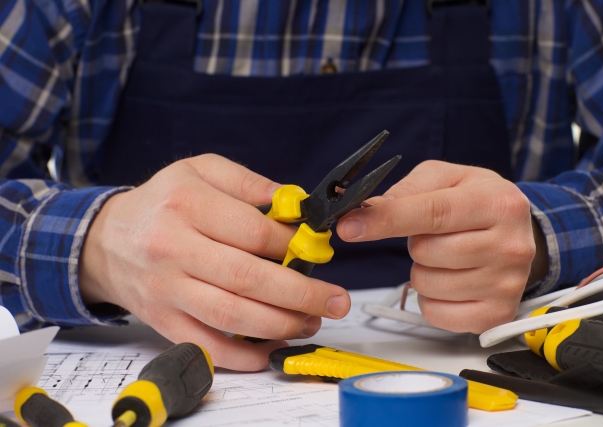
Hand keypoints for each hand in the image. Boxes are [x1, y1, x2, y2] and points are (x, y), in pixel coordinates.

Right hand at [79, 154, 349, 370]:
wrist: (106, 241)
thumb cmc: (162, 203)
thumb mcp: (200, 170)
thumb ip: (248, 182)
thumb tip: (295, 203)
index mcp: (187, 205)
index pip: (254, 231)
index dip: (293, 245)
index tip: (317, 251)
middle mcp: (173, 249)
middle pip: (248, 279)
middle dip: (302, 294)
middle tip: (336, 300)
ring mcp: (166, 290)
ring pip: (232, 317)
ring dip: (282, 325)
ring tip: (312, 321)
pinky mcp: (163, 321)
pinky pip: (209, 346)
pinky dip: (246, 355)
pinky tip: (274, 346)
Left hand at [337, 160, 540, 332]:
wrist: (522, 235)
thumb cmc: (477, 203)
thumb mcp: (448, 179)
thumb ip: (408, 189)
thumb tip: (370, 211)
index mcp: (498, 203)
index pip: (433, 213)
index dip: (386, 220)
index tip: (350, 226)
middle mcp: (510, 245)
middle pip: (425, 252)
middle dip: (416, 243)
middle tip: (437, 235)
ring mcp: (506, 285)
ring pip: (425, 284)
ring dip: (422, 271)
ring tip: (447, 257)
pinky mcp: (495, 314)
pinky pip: (435, 313)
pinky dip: (431, 299)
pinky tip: (451, 281)